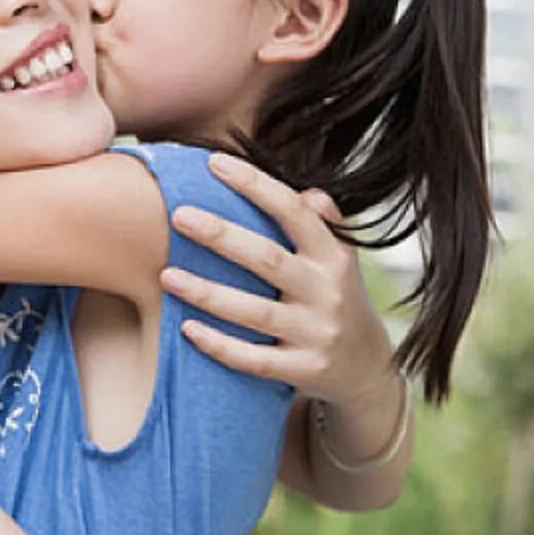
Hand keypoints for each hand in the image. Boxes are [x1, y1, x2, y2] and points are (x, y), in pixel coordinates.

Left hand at [162, 153, 396, 407]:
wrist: (367, 369)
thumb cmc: (335, 298)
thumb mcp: (339, 258)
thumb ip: (322, 221)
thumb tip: (306, 190)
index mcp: (332, 256)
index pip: (294, 212)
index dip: (256, 186)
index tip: (215, 164)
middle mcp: (327, 292)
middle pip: (268, 259)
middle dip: (221, 236)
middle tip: (178, 215)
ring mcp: (316, 333)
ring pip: (255, 313)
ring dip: (207, 294)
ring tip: (166, 275)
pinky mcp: (304, 370)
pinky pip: (255, 360)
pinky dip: (220, 345)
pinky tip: (186, 329)